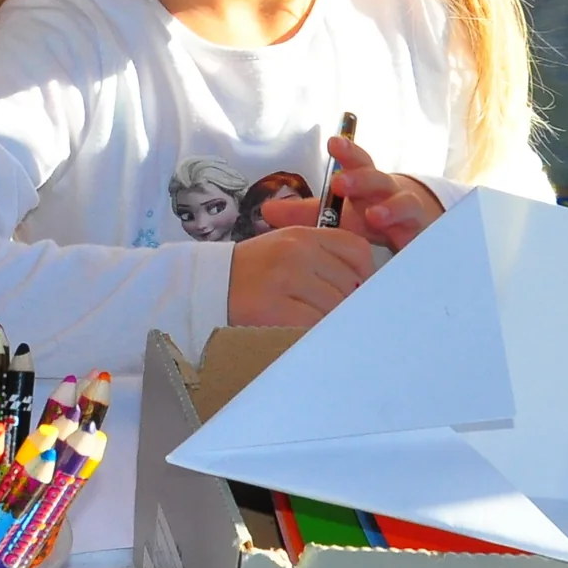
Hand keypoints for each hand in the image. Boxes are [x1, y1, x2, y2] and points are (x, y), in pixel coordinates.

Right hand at [226, 226, 374, 326]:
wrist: (204, 286)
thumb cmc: (249, 271)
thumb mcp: (283, 248)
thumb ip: (321, 256)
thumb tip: (362, 285)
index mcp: (301, 236)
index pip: (356, 250)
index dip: (363, 273)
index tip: (354, 288)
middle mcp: (297, 253)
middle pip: (350, 284)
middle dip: (344, 302)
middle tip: (323, 309)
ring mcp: (286, 280)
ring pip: (335, 307)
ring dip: (328, 320)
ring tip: (307, 320)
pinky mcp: (275, 309)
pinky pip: (314, 325)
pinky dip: (311, 332)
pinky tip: (297, 329)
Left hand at [259, 137, 442, 251]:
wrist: (412, 231)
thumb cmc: (369, 218)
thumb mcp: (337, 215)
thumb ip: (303, 212)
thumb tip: (265, 209)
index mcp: (365, 183)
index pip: (357, 162)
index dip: (347, 152)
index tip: (334, 141)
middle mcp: (388, 193)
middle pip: (378, 180)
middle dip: (361, 179)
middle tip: (341, 183)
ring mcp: (409, 213)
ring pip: (404, 204)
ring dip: (390, 208)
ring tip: (374, 216)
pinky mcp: (423, 235)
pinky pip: (421, 234)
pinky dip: (413, 238)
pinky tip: (405, 243)